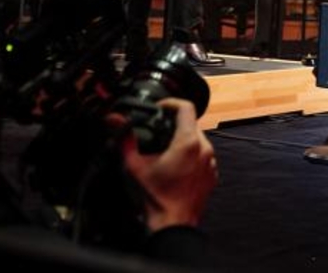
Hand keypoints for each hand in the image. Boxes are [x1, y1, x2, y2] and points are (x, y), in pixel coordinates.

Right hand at [114, 98, 216, 230]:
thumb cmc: (157, 198)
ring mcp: (211, 162)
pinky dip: (191, 155)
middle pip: (192, 124)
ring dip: (183, 140)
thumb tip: (116, 121)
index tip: (160, 107)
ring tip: (165, 150)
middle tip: (158, 130)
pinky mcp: (212, 173)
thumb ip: (125, 139)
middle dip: (174, 124)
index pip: (186, 108)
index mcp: (188, 142)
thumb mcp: (135, 166)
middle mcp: (204, 149)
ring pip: (199, 140)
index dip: (171, 103)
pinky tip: (175, 166)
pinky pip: (203, 156)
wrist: (173, 224)